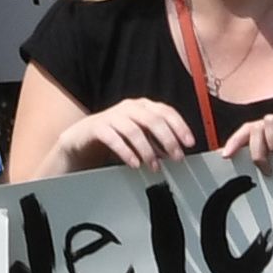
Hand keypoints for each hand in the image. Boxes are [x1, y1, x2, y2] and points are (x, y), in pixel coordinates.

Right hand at [59, 98, 203, 172]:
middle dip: (168, 139)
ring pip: (134, 130)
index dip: (180, 126)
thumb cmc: (116, 135)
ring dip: (148, 150)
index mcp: (143, 106)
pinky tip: (134, 164)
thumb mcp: (140, 135)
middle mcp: (129, 107)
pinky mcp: (98, 127)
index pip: (166, 111)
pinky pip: (114, 138)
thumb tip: (176, 152)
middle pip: (153, 120)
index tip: (189, 142)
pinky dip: (126, 152)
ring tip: (154, 167)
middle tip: (177, 157)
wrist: (82, 137)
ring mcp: (112, 115)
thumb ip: (156, 140)